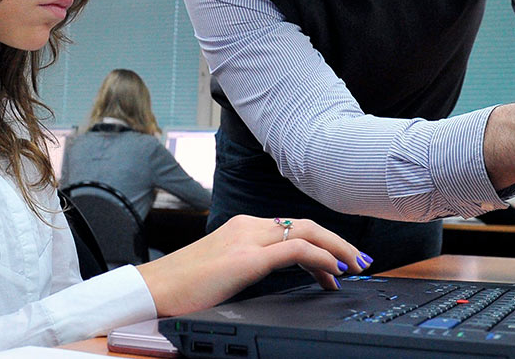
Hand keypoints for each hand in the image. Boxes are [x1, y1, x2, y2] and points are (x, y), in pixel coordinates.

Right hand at [135, 215, 370, 316]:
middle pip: (306, 224)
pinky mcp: (247, 258)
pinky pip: (297, 250)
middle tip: (361, 262)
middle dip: (339, 242)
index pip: (292, 228)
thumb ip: (249, 266)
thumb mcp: (224, 271)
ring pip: (307, 232)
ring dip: (338, 248)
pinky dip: (322, 257)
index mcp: (243, 227)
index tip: (340, 263)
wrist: (153, 290)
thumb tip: (275, 279)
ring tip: (356, 267)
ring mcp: (248, 238)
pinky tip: (335, 271)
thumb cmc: (183, 287)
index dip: (322, 243)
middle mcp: (248, 226)